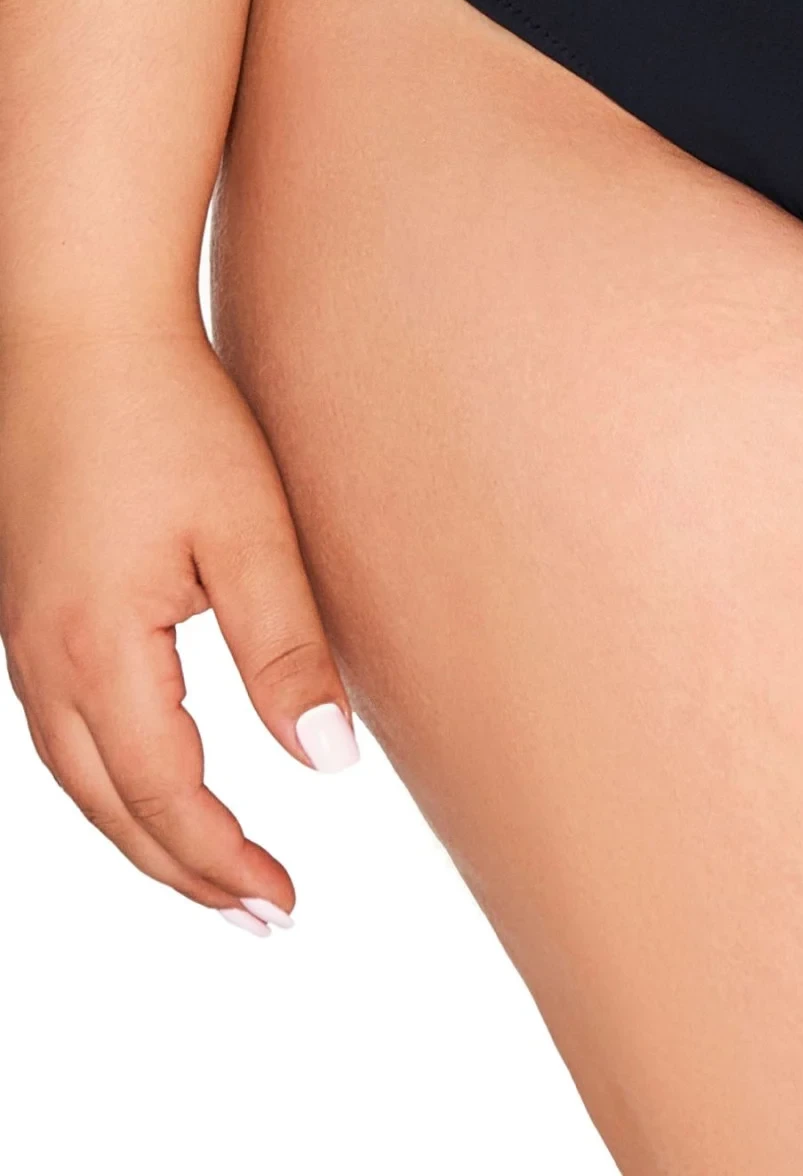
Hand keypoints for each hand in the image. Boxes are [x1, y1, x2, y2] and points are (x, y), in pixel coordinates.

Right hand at [0, 328, 355, 933]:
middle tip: (259, 916)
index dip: (225, 860)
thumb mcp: (249, 532)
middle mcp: (40, 660)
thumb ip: (287, 650)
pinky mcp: (30, 606)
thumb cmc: (171, 419)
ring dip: (146, 832)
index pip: (166, 797)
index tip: (287, 902)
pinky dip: (115, 777)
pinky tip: (155, 780)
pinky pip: (65, 727)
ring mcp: (23, 635)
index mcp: (95, 651)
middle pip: (111, 807)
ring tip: (215, 872)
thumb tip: (328, 766)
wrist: (77, 330)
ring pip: (80, 774)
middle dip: (184, 870)